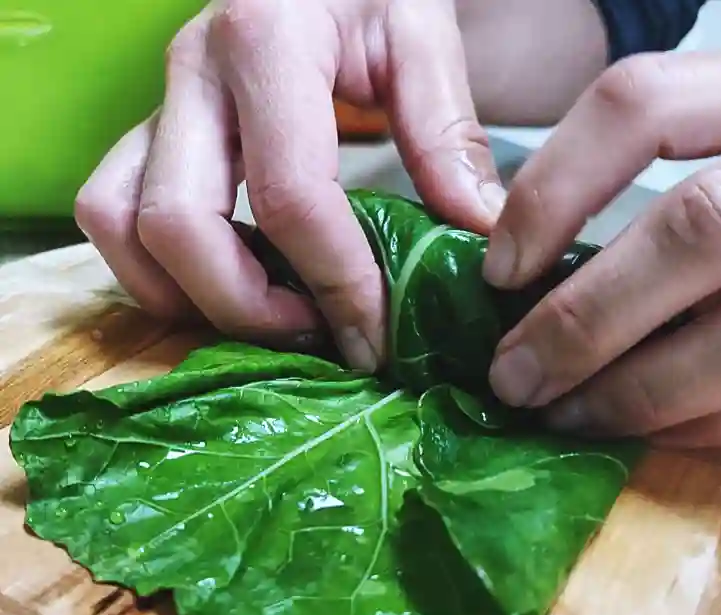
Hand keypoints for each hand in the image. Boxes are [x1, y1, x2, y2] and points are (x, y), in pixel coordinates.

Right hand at [74, 0, 504, 370]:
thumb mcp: (419, 37)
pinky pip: (112, 214)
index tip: (375, 339)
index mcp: (267, 42)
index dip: (336, 283)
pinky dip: (156, 271)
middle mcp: (193, 72)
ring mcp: (158, 102)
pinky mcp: (149, 130)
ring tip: (269, 319)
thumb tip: (476, 235)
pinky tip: (227, 286)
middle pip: (180, 224)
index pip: (292, 195)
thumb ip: (447, 134)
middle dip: (249, 307)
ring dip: (188, 296)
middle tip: (319, 335)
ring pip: (120, 224)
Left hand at [483, 51, 720, 448]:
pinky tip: (641, 427)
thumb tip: (519, 271)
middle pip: (698, 229)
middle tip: (513, 378)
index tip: (497, 272)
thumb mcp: (717, 148)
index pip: (640, 104)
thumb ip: (633, 179)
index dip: (551, 191)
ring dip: (633, 392)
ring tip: (563, 415)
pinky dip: (698, 424)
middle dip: (586, 320)